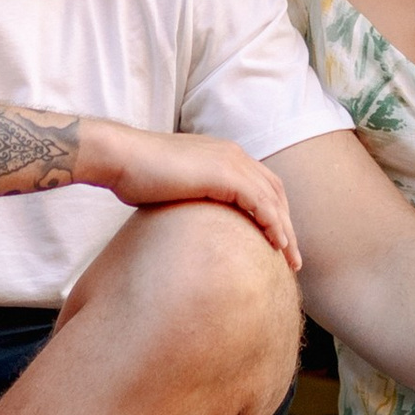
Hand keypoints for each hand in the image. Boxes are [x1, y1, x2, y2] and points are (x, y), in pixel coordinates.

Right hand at [82, 120, 302, 271]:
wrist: (122, 157)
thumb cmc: (137, 174)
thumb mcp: (173, 186)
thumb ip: (192, 197)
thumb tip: (193, 222)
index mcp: (223, 154)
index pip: (261, 184)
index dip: (274, 212)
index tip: (277, 241)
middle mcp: (233, 154)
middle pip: (275, 191)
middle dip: (287, 224)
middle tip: (293, 257)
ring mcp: (230, 162)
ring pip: (273, 199)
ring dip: (285, 230)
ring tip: (291, 260)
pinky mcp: (225, 174)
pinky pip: (260, 202)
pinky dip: (272, 224)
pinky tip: (276, 245)